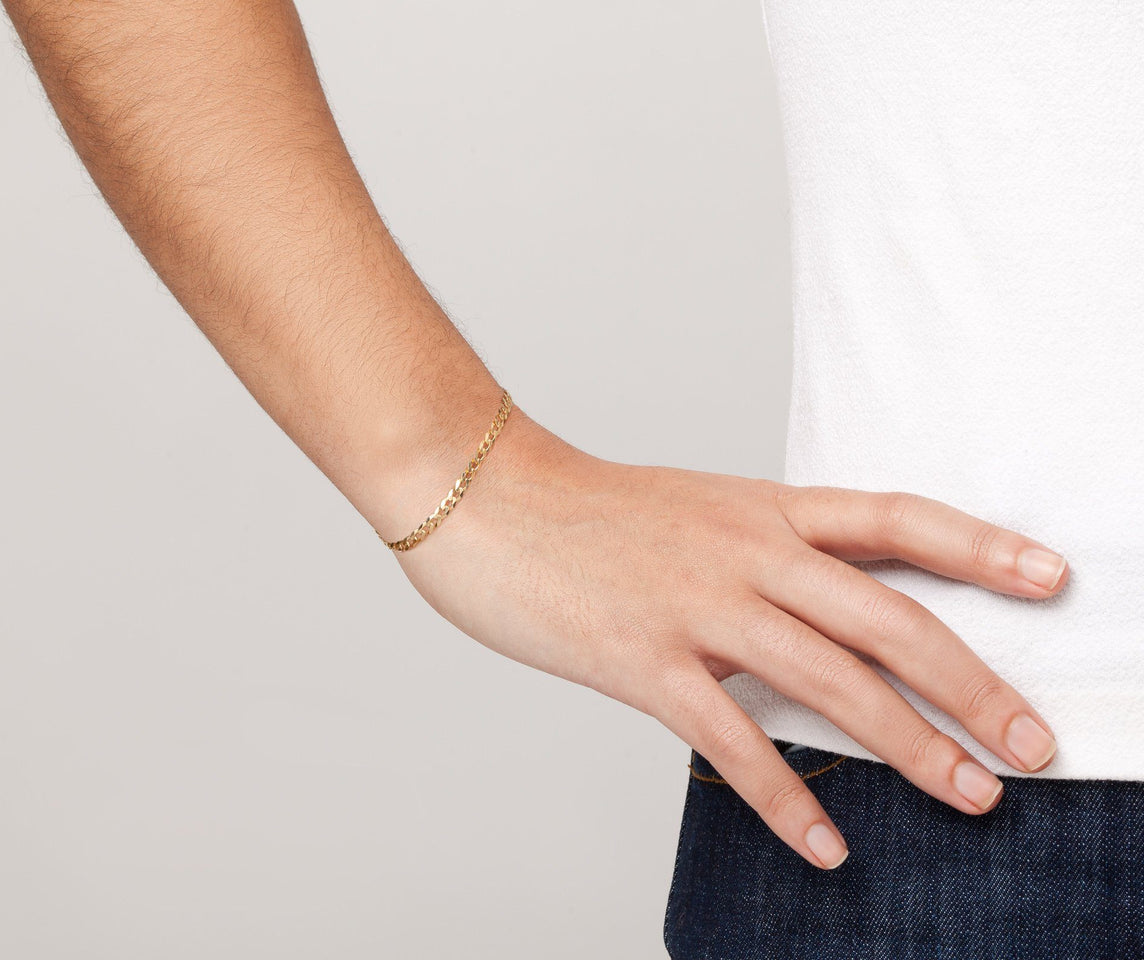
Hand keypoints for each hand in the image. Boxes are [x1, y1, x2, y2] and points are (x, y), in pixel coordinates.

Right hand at [391, 410, 1065, 869]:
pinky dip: (789, 799)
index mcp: (763, 509)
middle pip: (888, 616)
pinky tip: (828, 846)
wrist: (486, 497)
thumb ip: (758, 555)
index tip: (1051, 579)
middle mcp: (747, 552)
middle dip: (973, 684)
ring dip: (911, 745)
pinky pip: (732, 739)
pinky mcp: (644, 659)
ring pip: (831, 680)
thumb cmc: (585, 510)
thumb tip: (813, 613)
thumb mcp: (692, 511)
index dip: (982, 546)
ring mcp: (697, 604)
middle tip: (1032, 742)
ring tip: (971, 795)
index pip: (896, 518)